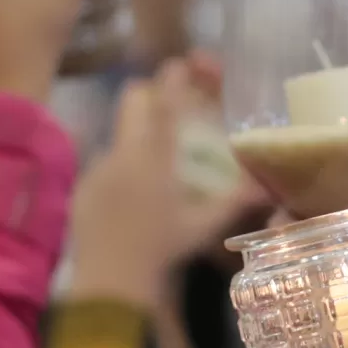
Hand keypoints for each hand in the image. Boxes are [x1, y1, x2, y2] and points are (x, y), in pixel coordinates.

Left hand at [69, 61, 251, 314]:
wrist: (109, 283)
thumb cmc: (162, 251)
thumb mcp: (201, 227)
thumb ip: (233, 201)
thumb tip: (266, 187)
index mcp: (155, 158)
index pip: (165, 104)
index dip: (174, 79)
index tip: (180, 64)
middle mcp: (123, 153)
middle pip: (132, 101)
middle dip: (149, 95)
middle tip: (168, 109)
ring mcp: (97, 168)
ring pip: (119, 135)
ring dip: (136, 139)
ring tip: (153, 167)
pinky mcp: (81, 187)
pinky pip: (103, 164)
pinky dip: (119, 170)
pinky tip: (130, 197)